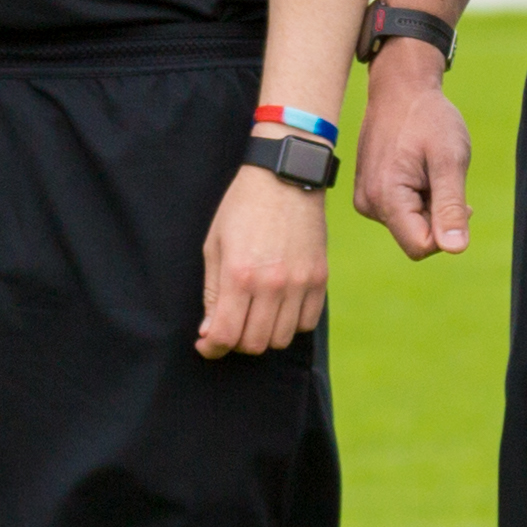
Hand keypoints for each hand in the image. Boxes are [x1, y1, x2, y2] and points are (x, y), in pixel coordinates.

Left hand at [200, 158, 329, 357]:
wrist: (285, 178)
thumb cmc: (242, 208)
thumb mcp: (215, 246)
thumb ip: (212, 293)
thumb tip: (210, 332)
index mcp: (240, 274)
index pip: (226, 334)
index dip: (212, 348)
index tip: (206, 345)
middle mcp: (272, 284)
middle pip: (255, 343)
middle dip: (235, 343)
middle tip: (229, 328)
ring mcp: (300, 282)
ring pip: (282, 338)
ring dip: (264, 336)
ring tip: (254, 318)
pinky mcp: (319, 278)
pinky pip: (307, 322)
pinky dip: (291, 324)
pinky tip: (279, 309)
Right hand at [359, 44, 475, 259]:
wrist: (401, 90)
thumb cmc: (428, 119)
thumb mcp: (450, 160)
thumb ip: (451, 205)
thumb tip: (456, 249)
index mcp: (386, 198)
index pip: (421, 247)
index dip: (447, 231)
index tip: (458, 199)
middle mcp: (369, 204)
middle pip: (416, 238)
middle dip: (437, 214)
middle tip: (442, 176)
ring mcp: (366, 200)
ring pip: (410, 226)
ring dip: (429, 204)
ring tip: (428, 168)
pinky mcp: (368, 194)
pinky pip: (401, 213)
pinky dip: (418, 197)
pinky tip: (419, 169)